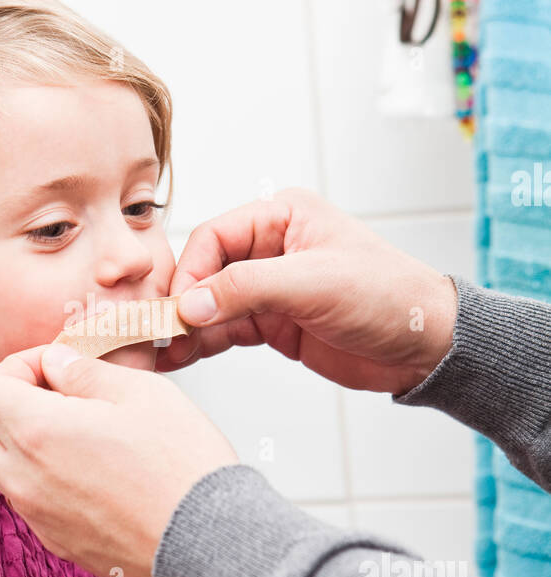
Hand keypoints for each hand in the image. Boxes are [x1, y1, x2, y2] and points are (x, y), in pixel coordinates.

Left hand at [0, 342, 238, 576]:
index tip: (55, 367)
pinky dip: (36, 475)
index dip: (18, 366)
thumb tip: (57, 364)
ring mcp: (37, 516)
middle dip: (3, 403)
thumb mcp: (143, 394)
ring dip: (15, 441)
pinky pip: (25, 500)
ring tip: (72, 430)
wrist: (209, 549)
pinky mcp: (57, 543)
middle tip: (52, 394)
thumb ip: (86, 373)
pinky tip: (86, 466)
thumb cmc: (183, 469)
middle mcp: (24, 479)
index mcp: (37, 433)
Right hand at [156, 187, 457, 396]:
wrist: (425, 345)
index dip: (190, 273)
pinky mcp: (273, 324)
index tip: (176, 309)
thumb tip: (191, 304)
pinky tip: (178, 360)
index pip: (214, 238)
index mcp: (281, 216)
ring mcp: (270, 288)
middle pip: (205, 271)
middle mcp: (270, 247)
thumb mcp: (314, 283)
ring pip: (211, 305)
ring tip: (156, 355)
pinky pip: (225, 330)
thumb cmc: (387, 295)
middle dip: (179, 303)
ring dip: (185, 329)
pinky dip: (202, 345)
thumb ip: (248, 289)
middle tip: (151, 333)